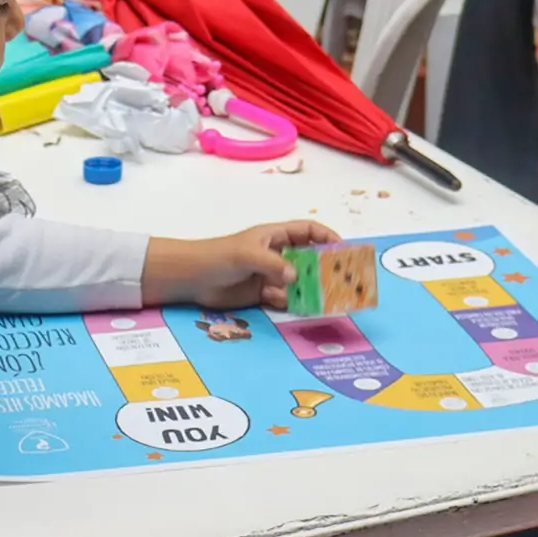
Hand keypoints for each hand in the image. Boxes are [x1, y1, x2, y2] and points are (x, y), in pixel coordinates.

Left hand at [143, 221, 338, 309]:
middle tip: (342, 281)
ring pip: (300, 281)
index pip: (308, 231)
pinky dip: (293, 301)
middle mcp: (277, 254)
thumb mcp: (247, 255)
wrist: (194, 278)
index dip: (327, 237)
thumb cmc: (220, 256)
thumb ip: (273, 264)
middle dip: (325, 269)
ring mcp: (272, 274)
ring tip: (325, 299)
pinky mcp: (264, 293)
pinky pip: (286, 298)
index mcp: (275, 236)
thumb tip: (295, 275)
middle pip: (309, 259)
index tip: (343, 250)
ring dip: (311, 289)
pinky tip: (294, 305)